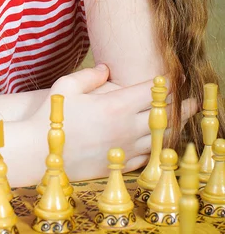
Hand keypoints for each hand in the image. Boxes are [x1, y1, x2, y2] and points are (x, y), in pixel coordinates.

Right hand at [29, 66, 196, 180]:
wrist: (39, 153)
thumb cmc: (51, 117)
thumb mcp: (66, 86)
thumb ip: (90, 75)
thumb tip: (108, 69)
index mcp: (115, 105)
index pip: (151, 92)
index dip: (167, 84)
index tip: (176, 78)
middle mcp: (125, 128)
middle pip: (163, 115)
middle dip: (181, 106)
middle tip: (195, 100)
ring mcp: (123, 149)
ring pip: (159, 138)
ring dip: (173, 127)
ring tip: (183, 121)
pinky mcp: (118, 165)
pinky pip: (146, 156)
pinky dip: (157, 148)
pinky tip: (158, 143)